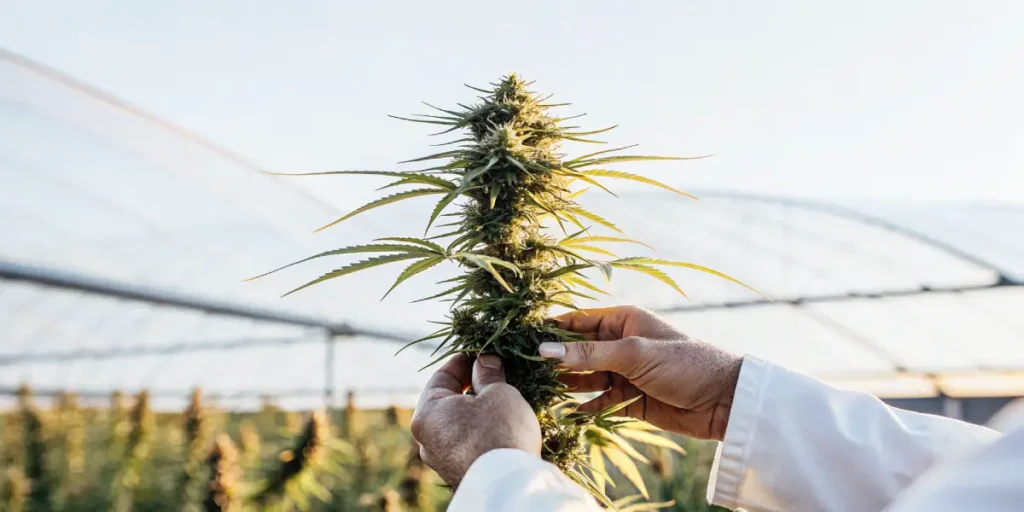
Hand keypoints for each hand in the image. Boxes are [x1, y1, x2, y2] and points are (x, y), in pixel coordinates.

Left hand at [411, 354, 540, 485]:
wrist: (510, 486)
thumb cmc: (501, 431)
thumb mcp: (498, 392)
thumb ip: (488, 373)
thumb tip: (484, 360)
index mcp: (427, 413)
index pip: (441, 376)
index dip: (464, 361)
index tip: (483, 354)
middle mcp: (426, 439)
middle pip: (447, 401)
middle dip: (471, 387)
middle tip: (497, 375)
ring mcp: (440, 459)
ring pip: (457, 424)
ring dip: (476, 410)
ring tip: (502, 400)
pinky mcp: (457, 473)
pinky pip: (465, 443)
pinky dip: (479, 431)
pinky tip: (500, 426)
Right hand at [540, 306, 740, 440]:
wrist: (725, 401)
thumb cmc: (684, 363)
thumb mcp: (633, 355)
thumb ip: (588, 355)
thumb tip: (545, 349)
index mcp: (624, 321)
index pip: (579, 321)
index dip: (552, 329)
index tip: (523, 336)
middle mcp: (622, 344)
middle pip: (579, 350)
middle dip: (555, 359)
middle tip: (524, 368)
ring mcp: (626, 373)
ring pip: (586, 377)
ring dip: (567, 384)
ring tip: (540, 390)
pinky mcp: (631, 399)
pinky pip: (600, 402)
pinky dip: (586, 407)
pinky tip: (568, 413)